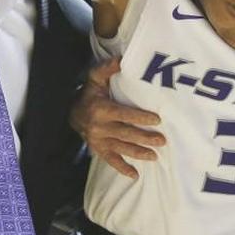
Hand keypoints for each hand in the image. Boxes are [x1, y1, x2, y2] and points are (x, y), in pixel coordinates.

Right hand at [70, 58, 164, 178]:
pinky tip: (135, 175)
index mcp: (101, 109)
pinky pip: (110, 161)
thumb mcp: (96, 78)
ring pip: (121, 148)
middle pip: (125, 133)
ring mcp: (98, 140)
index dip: (140, 117)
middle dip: (144, 138)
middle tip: (162, 140)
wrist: (72, 112)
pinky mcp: (98, 149)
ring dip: (138, 153)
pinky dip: (122, 168)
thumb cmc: (90, 93)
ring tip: (155, 157)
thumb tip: (122, 59)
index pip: (123, 114)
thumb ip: (108, 68)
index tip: (156, 120)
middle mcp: (99, 127)